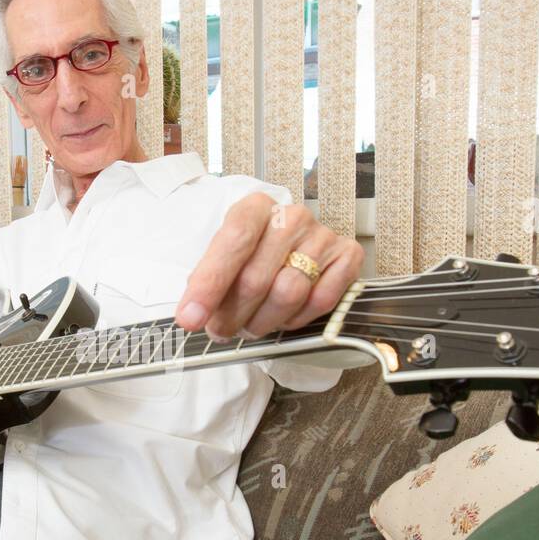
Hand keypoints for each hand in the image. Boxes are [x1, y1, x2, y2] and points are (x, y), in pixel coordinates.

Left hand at [173, 193, 363, 341]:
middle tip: (221, 331)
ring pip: (289, 293)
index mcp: (255, 208)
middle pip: (257, 278)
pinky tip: (285, 317)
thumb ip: (209, 280)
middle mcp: (291, 216)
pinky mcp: (348, 256)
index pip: (232, 243)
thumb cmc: (253, 257)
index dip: (209, 284)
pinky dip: (298, 318)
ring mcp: (322, 235)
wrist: (294, 250)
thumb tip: (193, 314)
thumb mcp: (225, 259)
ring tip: (251, 326)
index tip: (190, 318)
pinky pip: (321, 300)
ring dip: (263, 322)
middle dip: (233, 315)